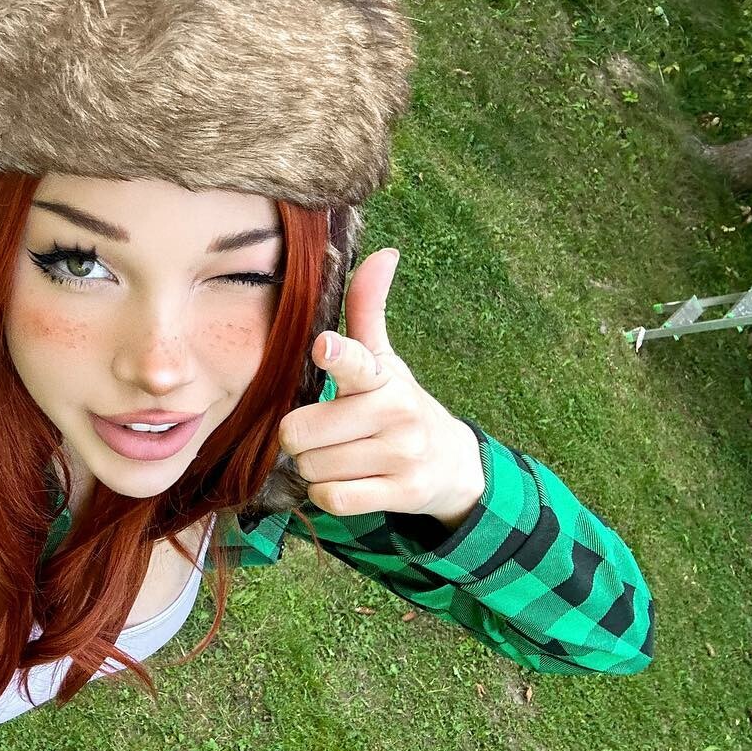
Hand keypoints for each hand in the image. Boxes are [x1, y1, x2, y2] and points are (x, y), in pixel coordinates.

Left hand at [276, 248, 485, 528]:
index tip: (323, 347)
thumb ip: (368, 309)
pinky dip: (325, 494)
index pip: (354, 360)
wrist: (452, 464)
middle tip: (320, 434)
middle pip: (301, 432)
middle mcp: (393, 413)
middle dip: (299, 438)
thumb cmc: (399, 405)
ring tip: (336, 456)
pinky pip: (332, 498)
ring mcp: (400, 456)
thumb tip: (384, 252)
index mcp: (381, 376)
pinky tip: (342, 481)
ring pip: (313, 468)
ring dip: (312, 468)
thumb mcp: (386, 360)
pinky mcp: (401, 494)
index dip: (335, 355)